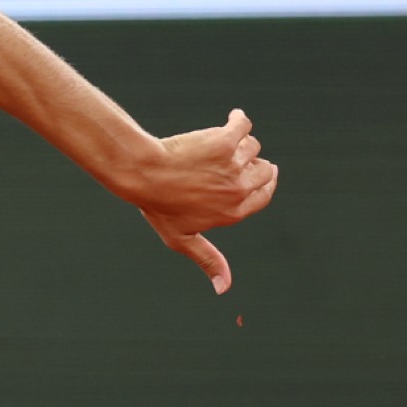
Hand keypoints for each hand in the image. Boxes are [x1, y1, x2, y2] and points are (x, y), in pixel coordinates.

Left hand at [135, 109, 278, 294]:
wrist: (141, 173)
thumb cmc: (157, 205)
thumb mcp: (181, 238)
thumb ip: (208, 259)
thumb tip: (224, 289)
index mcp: (235, 212)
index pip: (265, 194)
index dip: (262, 181)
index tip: (260, 172)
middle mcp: (240, 189)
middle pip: (264, 170)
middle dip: (252, 163)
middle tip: (232, 158)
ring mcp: (234, 164)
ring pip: (253, 146)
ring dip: (240, 142)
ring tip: (219, 144)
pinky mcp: (224, 141)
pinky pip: (243, 125)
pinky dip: (239, 120)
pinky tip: (233, 118)